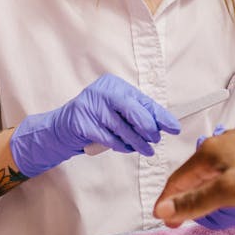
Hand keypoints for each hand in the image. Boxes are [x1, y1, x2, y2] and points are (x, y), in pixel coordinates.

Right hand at [10, 74, 179, 176]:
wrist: (60, 129)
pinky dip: (120, 145)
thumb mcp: (116, 113)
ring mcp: (90, 105)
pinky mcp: (82, 122)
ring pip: (122, 126)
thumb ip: (136, 115)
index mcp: (114, 84)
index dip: (160, 115)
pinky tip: (127, 148)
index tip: (174, 127)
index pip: (142, 100)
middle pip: (133, 110)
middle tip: (156, 140)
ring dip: (137, 142)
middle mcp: (102, 90)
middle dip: (148, 128)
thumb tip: (162, 124)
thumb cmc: (95, 120)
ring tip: (146, 150)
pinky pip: (108, 137)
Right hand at [153, 121, 234, 227]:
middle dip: (184, 197)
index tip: (164, 219)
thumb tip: (165, 209)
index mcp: (208, 151)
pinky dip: (222, 185)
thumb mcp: (227, 191)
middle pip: (193, 175)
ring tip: (202, 210)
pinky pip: (230, 171)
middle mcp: (221, 144)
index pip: (177, 179)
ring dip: (203, 191)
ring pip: (212, 172)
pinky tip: (231, 195)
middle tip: (180, 219)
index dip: (168, 202)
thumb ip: (194, 201)